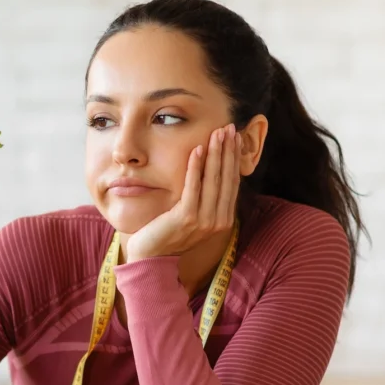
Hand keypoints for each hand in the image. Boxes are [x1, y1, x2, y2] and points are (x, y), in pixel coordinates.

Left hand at [126, 124, 241, 261]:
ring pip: (213, 180)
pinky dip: (196, 166)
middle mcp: (218, 221)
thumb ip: (204, 197)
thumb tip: (212, 169)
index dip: (234, 158)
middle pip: (226, 178)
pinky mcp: (187, 218)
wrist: (151, 257)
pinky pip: (193, 187)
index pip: (232, 182)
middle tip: (229, 128)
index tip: (234, 137)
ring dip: (216, 153)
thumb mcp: (193, 214)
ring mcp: (204, 221)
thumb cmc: (168, 232)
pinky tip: (197, 149)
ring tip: (217, 133)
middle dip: (228, 150)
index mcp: (223, 219)